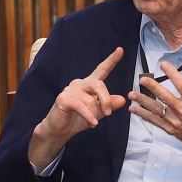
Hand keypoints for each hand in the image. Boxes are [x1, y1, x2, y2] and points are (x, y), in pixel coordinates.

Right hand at [28, 48, 126, 169]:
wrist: (59, 131)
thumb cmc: (77, 120)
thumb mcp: (97, 113)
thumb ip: (109, 105)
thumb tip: (122, 100)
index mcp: (88, 85)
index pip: (101, 70)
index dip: (111, 60)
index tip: (120, 50)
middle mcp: (79, 84)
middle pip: (99, 85)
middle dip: (106, 100)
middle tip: (108, 113)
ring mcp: (70, 90)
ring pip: (90, 99)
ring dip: (94, 113)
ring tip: (92, 122)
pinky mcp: (63, 98)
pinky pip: (81, 106)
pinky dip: (88, 116)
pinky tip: (92, 123)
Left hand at [128, 62, 181, 163]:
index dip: (172, 74)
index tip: (163, 64)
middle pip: (165, 98)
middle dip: (152, 88)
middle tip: (142, 79)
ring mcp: (176, 121)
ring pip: (157, 110)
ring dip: (143, 102)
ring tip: (132, 94)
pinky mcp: (170, 129)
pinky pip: (155, 121)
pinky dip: (143, 115)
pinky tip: (133, 109)